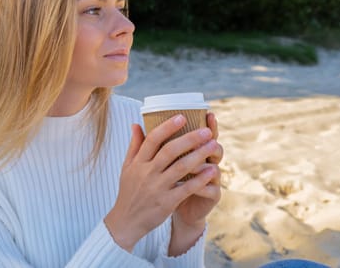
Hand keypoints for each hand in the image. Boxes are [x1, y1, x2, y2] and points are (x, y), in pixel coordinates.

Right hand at [104, 115, 215, 251]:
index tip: (182, 117)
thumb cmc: (129, 191)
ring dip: (199, 154)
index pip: (152, 139)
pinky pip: (186, 188)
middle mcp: (147, 173)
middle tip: (206, 130)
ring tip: (214, 145)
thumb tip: (136, 123)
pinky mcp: (167, 202)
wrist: (126, 221)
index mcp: (138, 162)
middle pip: (170, 150)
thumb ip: (134, 145)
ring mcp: (157, 187)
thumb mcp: (127, 167)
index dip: (167, 127)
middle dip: (190, 138)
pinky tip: (211, 170)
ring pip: (181, 167)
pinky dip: (200, 178)